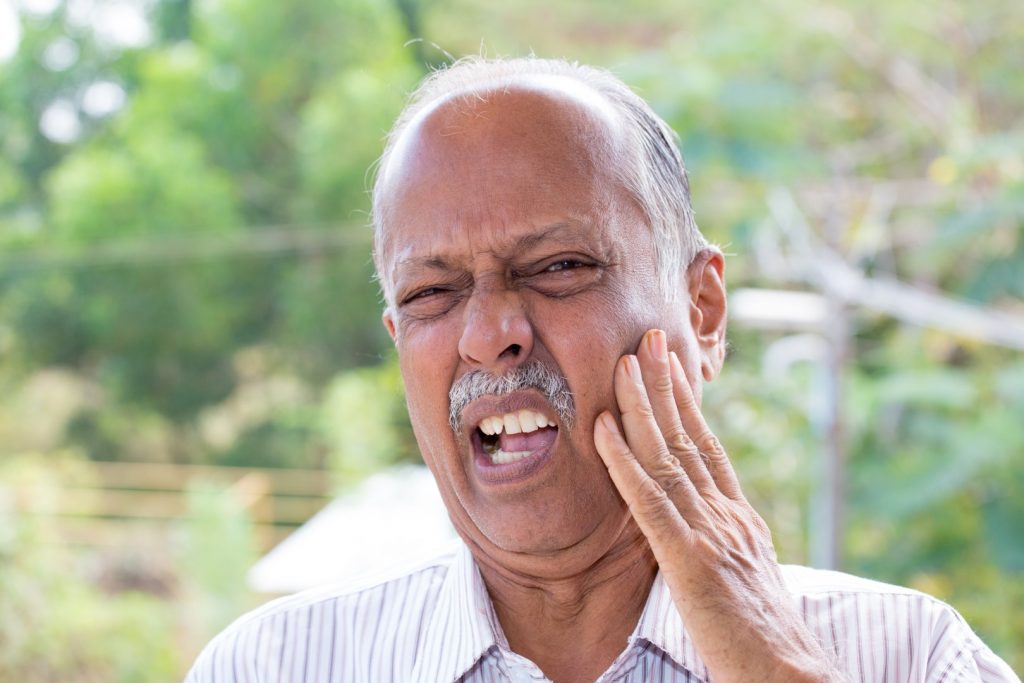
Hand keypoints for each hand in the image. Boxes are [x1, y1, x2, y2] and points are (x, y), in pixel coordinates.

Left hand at [593, 329, 842, 682]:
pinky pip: (648, 501)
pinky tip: (602, 429)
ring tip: (623, 362)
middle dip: (665, 385)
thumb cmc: (764, 637)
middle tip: (647, 339)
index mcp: (740, 517)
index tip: (669, 367)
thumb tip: (706, 519)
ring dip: (641, 406)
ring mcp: (710, 532)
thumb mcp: (748, 575)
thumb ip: (726, 540)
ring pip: (667, 456)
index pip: (708, 447)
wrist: (788, 674)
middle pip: (689, 437)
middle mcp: (727, 514)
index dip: (687, 404)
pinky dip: (623, 461)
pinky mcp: (689, 559)